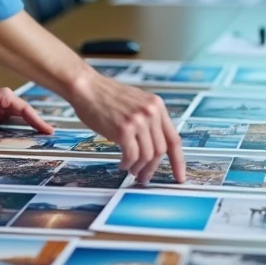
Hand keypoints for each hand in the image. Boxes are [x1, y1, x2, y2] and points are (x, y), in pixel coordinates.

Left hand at [0, 86, 53, 141]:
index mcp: (4, 97)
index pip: (25, 109)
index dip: (37, 120)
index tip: (48, 130)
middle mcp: (6, 104)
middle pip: (26, 116)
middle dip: (38, 126)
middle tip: (51, 139)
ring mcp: (3, 112)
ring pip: (20, 123)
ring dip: (29, 132)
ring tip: (42, 144)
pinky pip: (10, 128)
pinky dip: (18, 135)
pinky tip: (24, 144)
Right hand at [67, 72, 185, 184]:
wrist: (86, 87)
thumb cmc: (105, 96)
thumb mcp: (136, 102)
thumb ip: (148, 120)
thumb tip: (153, 147)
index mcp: (157, 105)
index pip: (174, 138)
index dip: (178, 161)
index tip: (179, 177)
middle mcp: (151, 112)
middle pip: (161, 150)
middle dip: (152, 168)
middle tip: (144, 177)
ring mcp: (138, 120)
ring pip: (147, 155)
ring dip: (138, 167)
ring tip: (130, 170)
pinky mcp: (123, 129)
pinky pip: (132, 156)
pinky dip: (127, 164)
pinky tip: (121, 163)